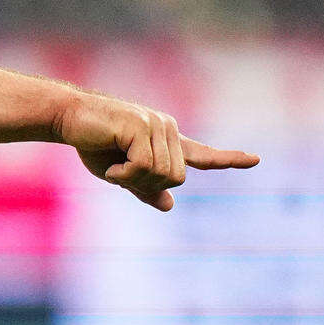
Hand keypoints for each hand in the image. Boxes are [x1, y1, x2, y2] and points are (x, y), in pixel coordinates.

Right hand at [55, 93, 257, 208]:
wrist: (68, 119)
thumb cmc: (92, 143)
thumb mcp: (120, 174)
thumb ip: (145, 187)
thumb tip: (170, 205)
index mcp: (166, 140)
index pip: (202, 154)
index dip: (228, 159)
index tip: (255, 160)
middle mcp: (168, 129)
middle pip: (177, 178)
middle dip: (147, 185)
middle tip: (122, 174)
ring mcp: (157, 125)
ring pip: (163, 173)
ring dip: (134, 180)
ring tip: (115, 166)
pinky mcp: (142, 126)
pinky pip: (145, 165)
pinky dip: (126, 174)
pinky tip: (112, 165)